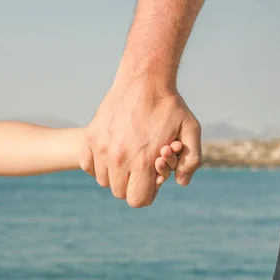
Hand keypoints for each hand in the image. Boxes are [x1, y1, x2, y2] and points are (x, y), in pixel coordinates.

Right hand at [81, 79, 201, 207]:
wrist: (144, 80)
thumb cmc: (170, 106)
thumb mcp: (191, 130)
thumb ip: (192, 161)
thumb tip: (180, 182)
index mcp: (143, 161)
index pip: (137, 200)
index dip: (147, 194)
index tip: (151, 180)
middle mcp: (119, 158)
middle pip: (120, 193)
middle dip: (132, 184)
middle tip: (141, 166)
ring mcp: (101, 147)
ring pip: (104, 180)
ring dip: (115, 174)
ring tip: (128, 156)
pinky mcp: (90, 137)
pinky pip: (87, 165)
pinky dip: (98, 164)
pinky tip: (111, 152)